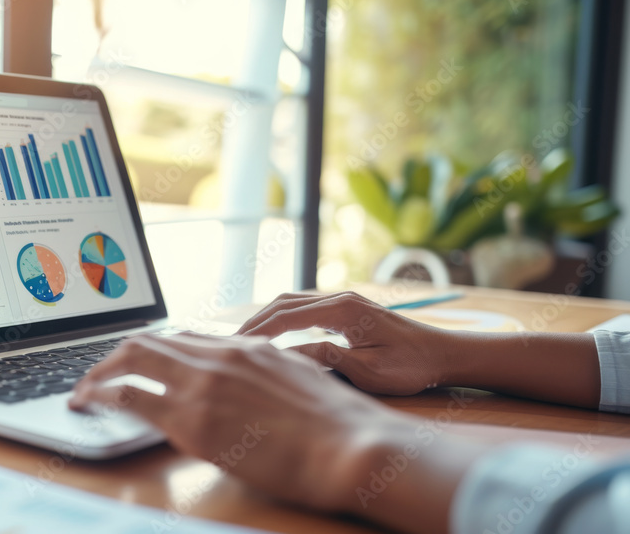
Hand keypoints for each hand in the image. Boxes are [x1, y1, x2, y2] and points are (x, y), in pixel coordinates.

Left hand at [69, 333, 412, 511]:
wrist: (354, 446)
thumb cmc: (338, 428)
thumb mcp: (301, 385)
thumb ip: (267, 378)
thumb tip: (249, 391)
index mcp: (247, 347)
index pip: (184, 337)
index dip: (154, 349)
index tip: (138, 362)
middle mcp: (220, 356)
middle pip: (151, 339)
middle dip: (117, 355)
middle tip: (99, 374)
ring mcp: (205, 384)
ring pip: (133, 358)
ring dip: (101, 372)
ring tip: (84, 389)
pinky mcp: (194, 420)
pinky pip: (132, 396)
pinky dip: (103, 395)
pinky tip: (89, 403)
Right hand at [237, 291, 459, 395]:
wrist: (443, 353)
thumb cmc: (411, 367)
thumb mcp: (369, 371)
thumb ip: (328, 359)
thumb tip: (289, 353)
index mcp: (343, 311)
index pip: (287, 316)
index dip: (258, 331)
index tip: (235, 346)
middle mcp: (339, 298)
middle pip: (283, 302)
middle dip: (253, 321)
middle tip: (227, 342)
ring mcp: (342, 301)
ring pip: (291, 301)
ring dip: (265, 318)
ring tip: (242, 339)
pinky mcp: (345, 309)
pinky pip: (304, 308)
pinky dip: (281, 319)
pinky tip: (270, 336)